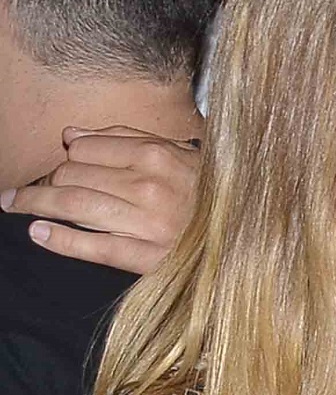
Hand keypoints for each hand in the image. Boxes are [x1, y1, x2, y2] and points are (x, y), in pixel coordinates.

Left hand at [2, 126, 201, 275]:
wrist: (253, 243)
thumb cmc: (215, 198)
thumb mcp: (183, 157)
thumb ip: (130, 139)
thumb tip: (72, 136)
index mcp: (158, 155)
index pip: (87, 148)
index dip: (68, 156)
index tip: (59, 164)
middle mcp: (149, 186)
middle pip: (73, 175)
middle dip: (47, 180)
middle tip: (29, 188)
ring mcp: (147, 223)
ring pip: (74, 205)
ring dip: (36, 203)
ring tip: (13, 203)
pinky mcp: (147, 258)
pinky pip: (92, 247)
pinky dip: (60, 240)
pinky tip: (38, 233)